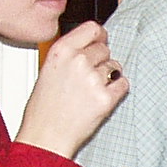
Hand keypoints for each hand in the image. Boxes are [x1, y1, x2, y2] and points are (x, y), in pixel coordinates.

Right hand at [17, 21, 128, 158]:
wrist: (45, 137)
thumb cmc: (43, 110)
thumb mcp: (48, 71)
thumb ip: (68, 55)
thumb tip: (89, 46)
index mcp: (61, 51)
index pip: (92, 28)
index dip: (99, 36)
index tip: (100, 41)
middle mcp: (78, 61)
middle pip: (105, 49)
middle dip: (101, 61)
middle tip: (89, 78)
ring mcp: (93, 79)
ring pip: (115, 67)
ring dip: (109, 77)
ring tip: (91, 92)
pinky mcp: (106, 98)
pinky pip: (123, 84)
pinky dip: (117, 91)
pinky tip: (101, 99)